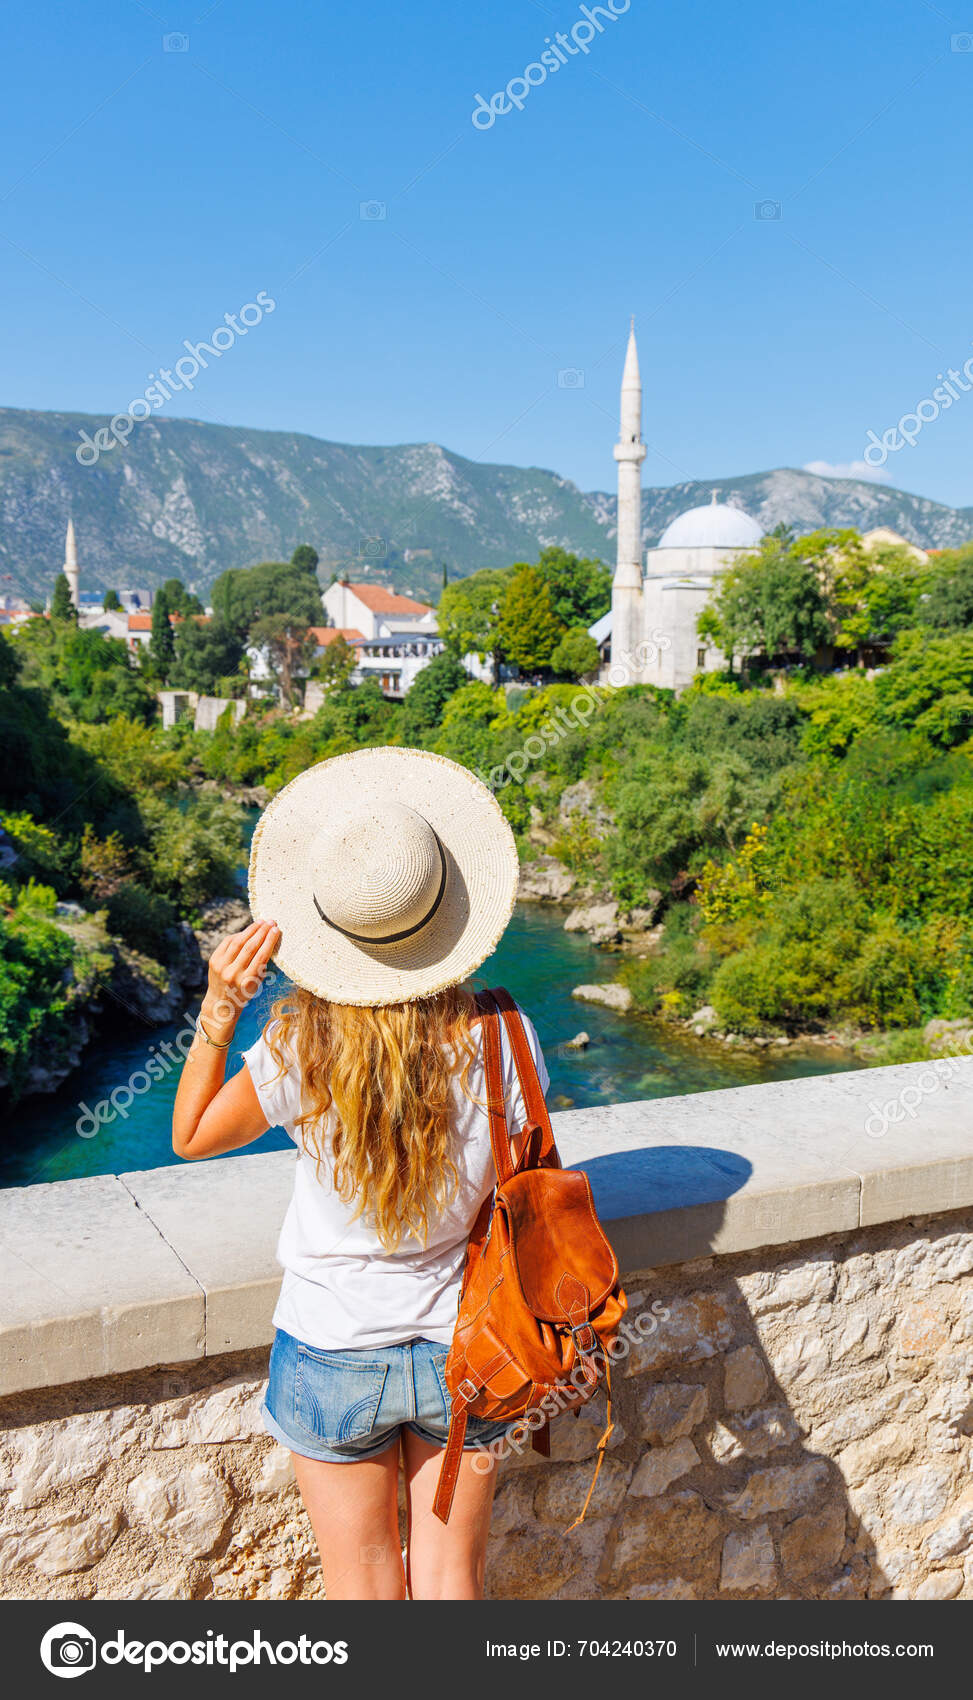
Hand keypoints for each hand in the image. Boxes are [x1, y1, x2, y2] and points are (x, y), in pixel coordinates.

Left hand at [202, 919, 279, 1038]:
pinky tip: (247, 931)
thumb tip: (268, 939)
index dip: (269, 941)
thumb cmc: (244, 992)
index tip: (276, 930)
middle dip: (262, 932)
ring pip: (238, 942)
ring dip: (251, 930)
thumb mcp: (256, 983)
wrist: (221, 1003)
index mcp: (247, 981)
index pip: (261, 957)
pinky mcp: (213, 961)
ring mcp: (221, 966)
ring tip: (261, 922)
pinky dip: (238, 935)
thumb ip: (261, 964)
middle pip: (250, 947)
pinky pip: (227, 942)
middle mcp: (232, 973)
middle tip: (271, 922)